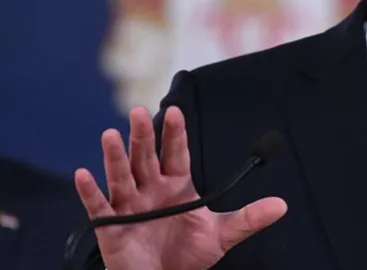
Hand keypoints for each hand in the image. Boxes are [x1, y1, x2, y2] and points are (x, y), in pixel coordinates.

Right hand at [74, 106, 287, 269]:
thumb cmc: (188, 256)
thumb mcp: (222, 235)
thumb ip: (249, 218)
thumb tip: (282, 205)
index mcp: (177, 186)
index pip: (176, 154)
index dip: (174, 134)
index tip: (175, 112)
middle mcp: (151, 190)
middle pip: (146, 158)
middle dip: (143, 136)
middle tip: (139, 112)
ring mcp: (129, 206)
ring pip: (121, 176)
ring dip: (115, 157)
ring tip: (110, 135)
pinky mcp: (111, 227)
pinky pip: (98, 206)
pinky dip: (90, 191)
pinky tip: (83, 174)